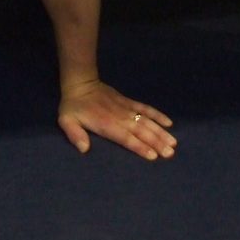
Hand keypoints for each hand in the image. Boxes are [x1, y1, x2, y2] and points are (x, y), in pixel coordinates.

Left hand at [58, 79, 176, 160]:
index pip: (126, 138)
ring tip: (173, 143)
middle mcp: (120, 118)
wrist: (80, 83)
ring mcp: (126, 109)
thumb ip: (75, 135)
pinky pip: (145, 109)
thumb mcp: (67, 120)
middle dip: (156, 142)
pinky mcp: (129, 102)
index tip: (153, 155)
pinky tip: (169, 123)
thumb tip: (84, 149)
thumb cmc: (73, 106)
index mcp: (107, 125)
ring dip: (160, 132)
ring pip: (146, 121)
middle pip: (141, 131)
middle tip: (170, 153)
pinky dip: (157, 115)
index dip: (139, 146)